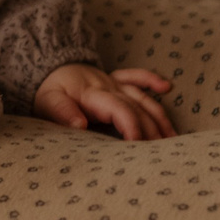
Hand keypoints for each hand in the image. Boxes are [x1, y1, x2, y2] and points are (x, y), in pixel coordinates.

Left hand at [33, 64, 175, 140]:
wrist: (47, 67)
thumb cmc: (49, 91)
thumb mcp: (48, 102)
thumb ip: (62, 112)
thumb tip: (79, 125)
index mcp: (92, 94)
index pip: (118, 109)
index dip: (131, 125)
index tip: (138, 144)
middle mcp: (108, 86)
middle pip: (136, 107)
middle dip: (151, 129)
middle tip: (162, 153)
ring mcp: (113, 81)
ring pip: (142, 97)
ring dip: (159, 116)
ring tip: (172, 137)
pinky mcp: (116, 79)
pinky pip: (136, 76)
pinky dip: (151, 79)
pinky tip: (166, 86)